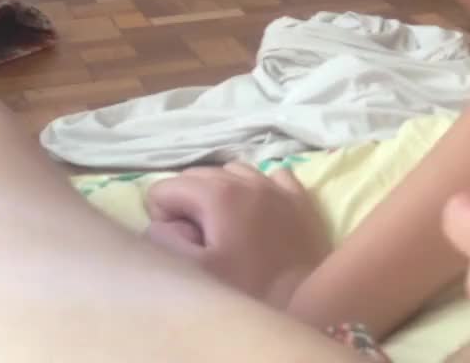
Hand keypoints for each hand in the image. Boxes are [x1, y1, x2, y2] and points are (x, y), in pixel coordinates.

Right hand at [145, 162, 331, 308]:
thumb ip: (165, 240)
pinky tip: (258, 211)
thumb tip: (162, 223)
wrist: (307, 298)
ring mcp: (276, 184)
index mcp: (218, 195)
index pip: (166, 188)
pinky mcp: (298, 195)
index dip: (165, 216)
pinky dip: (256, 187)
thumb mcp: (195, 270)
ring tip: (226, 223)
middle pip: (196, 175)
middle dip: (188, 201)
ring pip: (232, 170)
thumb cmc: (248, 287)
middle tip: (200, 236)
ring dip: (220, 190)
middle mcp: (247, 180)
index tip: (183, 240)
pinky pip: (269, 175)